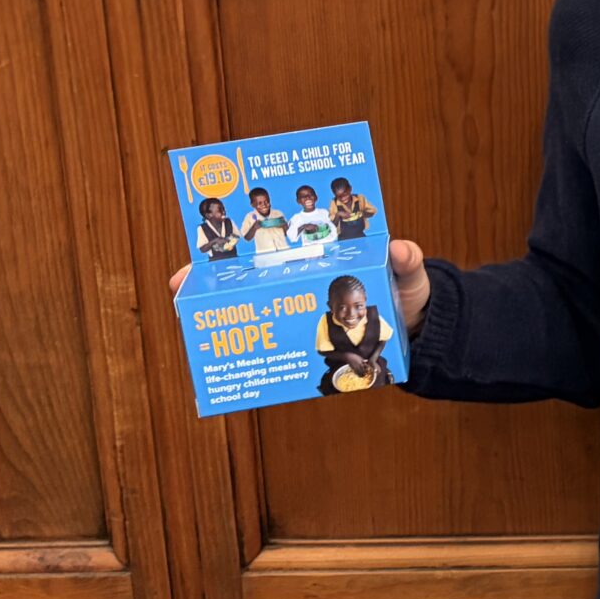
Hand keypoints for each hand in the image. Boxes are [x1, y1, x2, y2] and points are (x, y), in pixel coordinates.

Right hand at [171, 237, 432, 333]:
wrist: (418, 330)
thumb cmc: (406, 290)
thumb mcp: (410, 273)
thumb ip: (408, 261)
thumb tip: (403, 250)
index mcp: (324, 254)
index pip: (276, 237)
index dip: (241, 236)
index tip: (206, 243)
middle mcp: (305, 279)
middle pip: (251, 274)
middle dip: (214, 276)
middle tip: (181, 284)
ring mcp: (304, 310)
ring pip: (257, 309)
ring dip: (228, 315)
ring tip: (198, 323)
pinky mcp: (312, 342)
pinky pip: (281, 346)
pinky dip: (261, 352)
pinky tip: (244, 362)